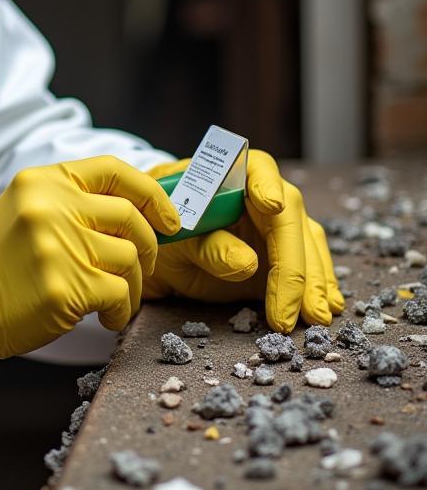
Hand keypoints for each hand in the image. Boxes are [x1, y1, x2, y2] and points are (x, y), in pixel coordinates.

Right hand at [0, 157, 181, 382]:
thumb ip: (73, 204)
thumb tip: (138, 215)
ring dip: (132, 287)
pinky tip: (105, 318)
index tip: (170, 219)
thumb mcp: (26, 209)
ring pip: (129, 260)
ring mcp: (57, 245)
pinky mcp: (62, 287)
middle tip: (139, 269)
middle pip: (131, 218)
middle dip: (147, 247)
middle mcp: (52, 205)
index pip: (115, 170)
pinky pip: (118, 295)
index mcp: (44, 180)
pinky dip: (121, 311)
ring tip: (114, 300)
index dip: (153, 194)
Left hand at [142, 150, 344, 330]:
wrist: (164, 248)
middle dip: (295, 266)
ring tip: (316, 318)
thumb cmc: (167, 231)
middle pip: (290, 220)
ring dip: (314, 284)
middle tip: (293, 309)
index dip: (266, 186)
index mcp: (233, 175)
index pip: (257, 171)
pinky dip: (318, 289)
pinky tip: (324, 310)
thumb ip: (209, 247)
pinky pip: (310, 266)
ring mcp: (280, 224)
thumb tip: (248, 263)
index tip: (272, 204)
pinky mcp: (286, 252)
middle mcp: (266, 193)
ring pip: (308, 246)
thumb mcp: (178, 240)